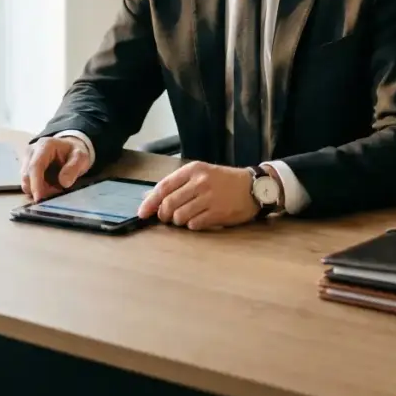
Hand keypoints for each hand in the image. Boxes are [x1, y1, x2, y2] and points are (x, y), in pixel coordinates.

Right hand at [21, 136, 92, 201]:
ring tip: (56, 188)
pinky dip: (38, 190)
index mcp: (45, 145)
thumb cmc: (75, 153)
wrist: (70, 149)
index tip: (39, 198)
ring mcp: (27, 160)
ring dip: (39, 190)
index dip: (35, 183)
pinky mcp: (26, 168)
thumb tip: (63, 182)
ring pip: (26, 182)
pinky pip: (28, 184)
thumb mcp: (81, 158)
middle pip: (27, 175)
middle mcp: (32, 151)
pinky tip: (50, 188)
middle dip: (39, 189)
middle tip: (58, 192)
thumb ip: (74, 168)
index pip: (35, 166)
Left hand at [138, 161, 257, 230]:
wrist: (253, 187)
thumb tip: (148, 196)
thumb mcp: (200, 174)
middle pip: (169, 204)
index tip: (142, 213)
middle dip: (164, 214)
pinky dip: (192, 225)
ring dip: (179, 221)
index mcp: (193, 170)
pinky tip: (199, 220)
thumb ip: (177, 184)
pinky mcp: (218, 213)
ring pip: (179, 216)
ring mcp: (209, 198)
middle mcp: (200, 182)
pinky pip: (194, 224)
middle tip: (167, 218)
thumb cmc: (223, 181)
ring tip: (186, 217)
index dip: (150, 202)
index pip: (164, 187)